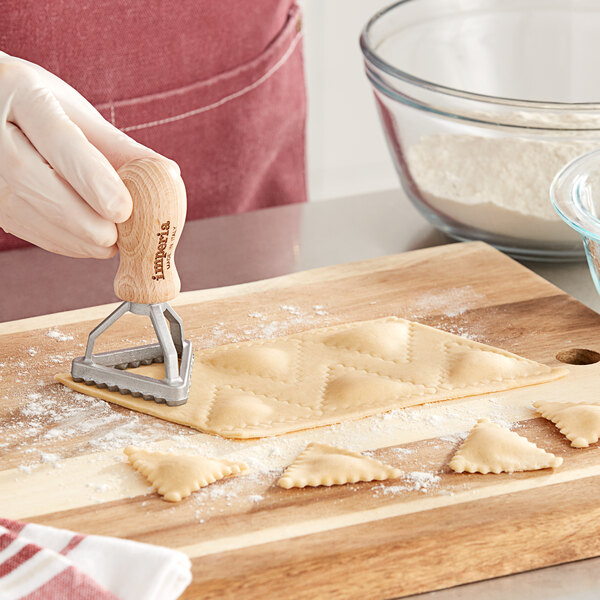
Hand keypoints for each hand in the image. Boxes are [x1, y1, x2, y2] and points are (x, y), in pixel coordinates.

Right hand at [0, 53, 175, 257]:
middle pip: (33, 179)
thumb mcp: (78, 113)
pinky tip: (90, 243)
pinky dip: (63, 240)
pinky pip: (25, 225)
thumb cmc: (41, 107)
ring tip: (111, 243)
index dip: (92, 178)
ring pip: (24, 209)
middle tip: (116, 236)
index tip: (123, 209)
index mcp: (22, 94)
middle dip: (81, 216)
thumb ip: (118, 147)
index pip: (57, 140)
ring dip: (74, 236)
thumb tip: (166, 174)